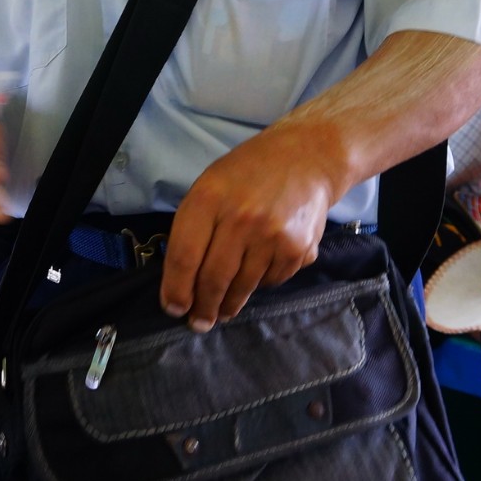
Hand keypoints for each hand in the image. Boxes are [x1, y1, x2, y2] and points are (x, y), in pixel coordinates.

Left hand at [161, 122, 335, 332]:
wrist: (306, 158)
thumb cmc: (248, 172)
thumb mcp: (210, 185)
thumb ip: (195, 226)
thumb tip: (181, 279)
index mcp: (209, 198)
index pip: (184, 257)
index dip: (176, 290)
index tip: (173, 308)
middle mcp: (241, 218)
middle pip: (214, 279)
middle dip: (203, 308)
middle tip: (198, 322)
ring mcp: (273, 235)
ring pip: (243, 287)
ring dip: (229, 304)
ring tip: (222, 310)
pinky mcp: (298, 249)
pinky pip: (271, 281)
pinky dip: (260, 285)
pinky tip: (256, 275)